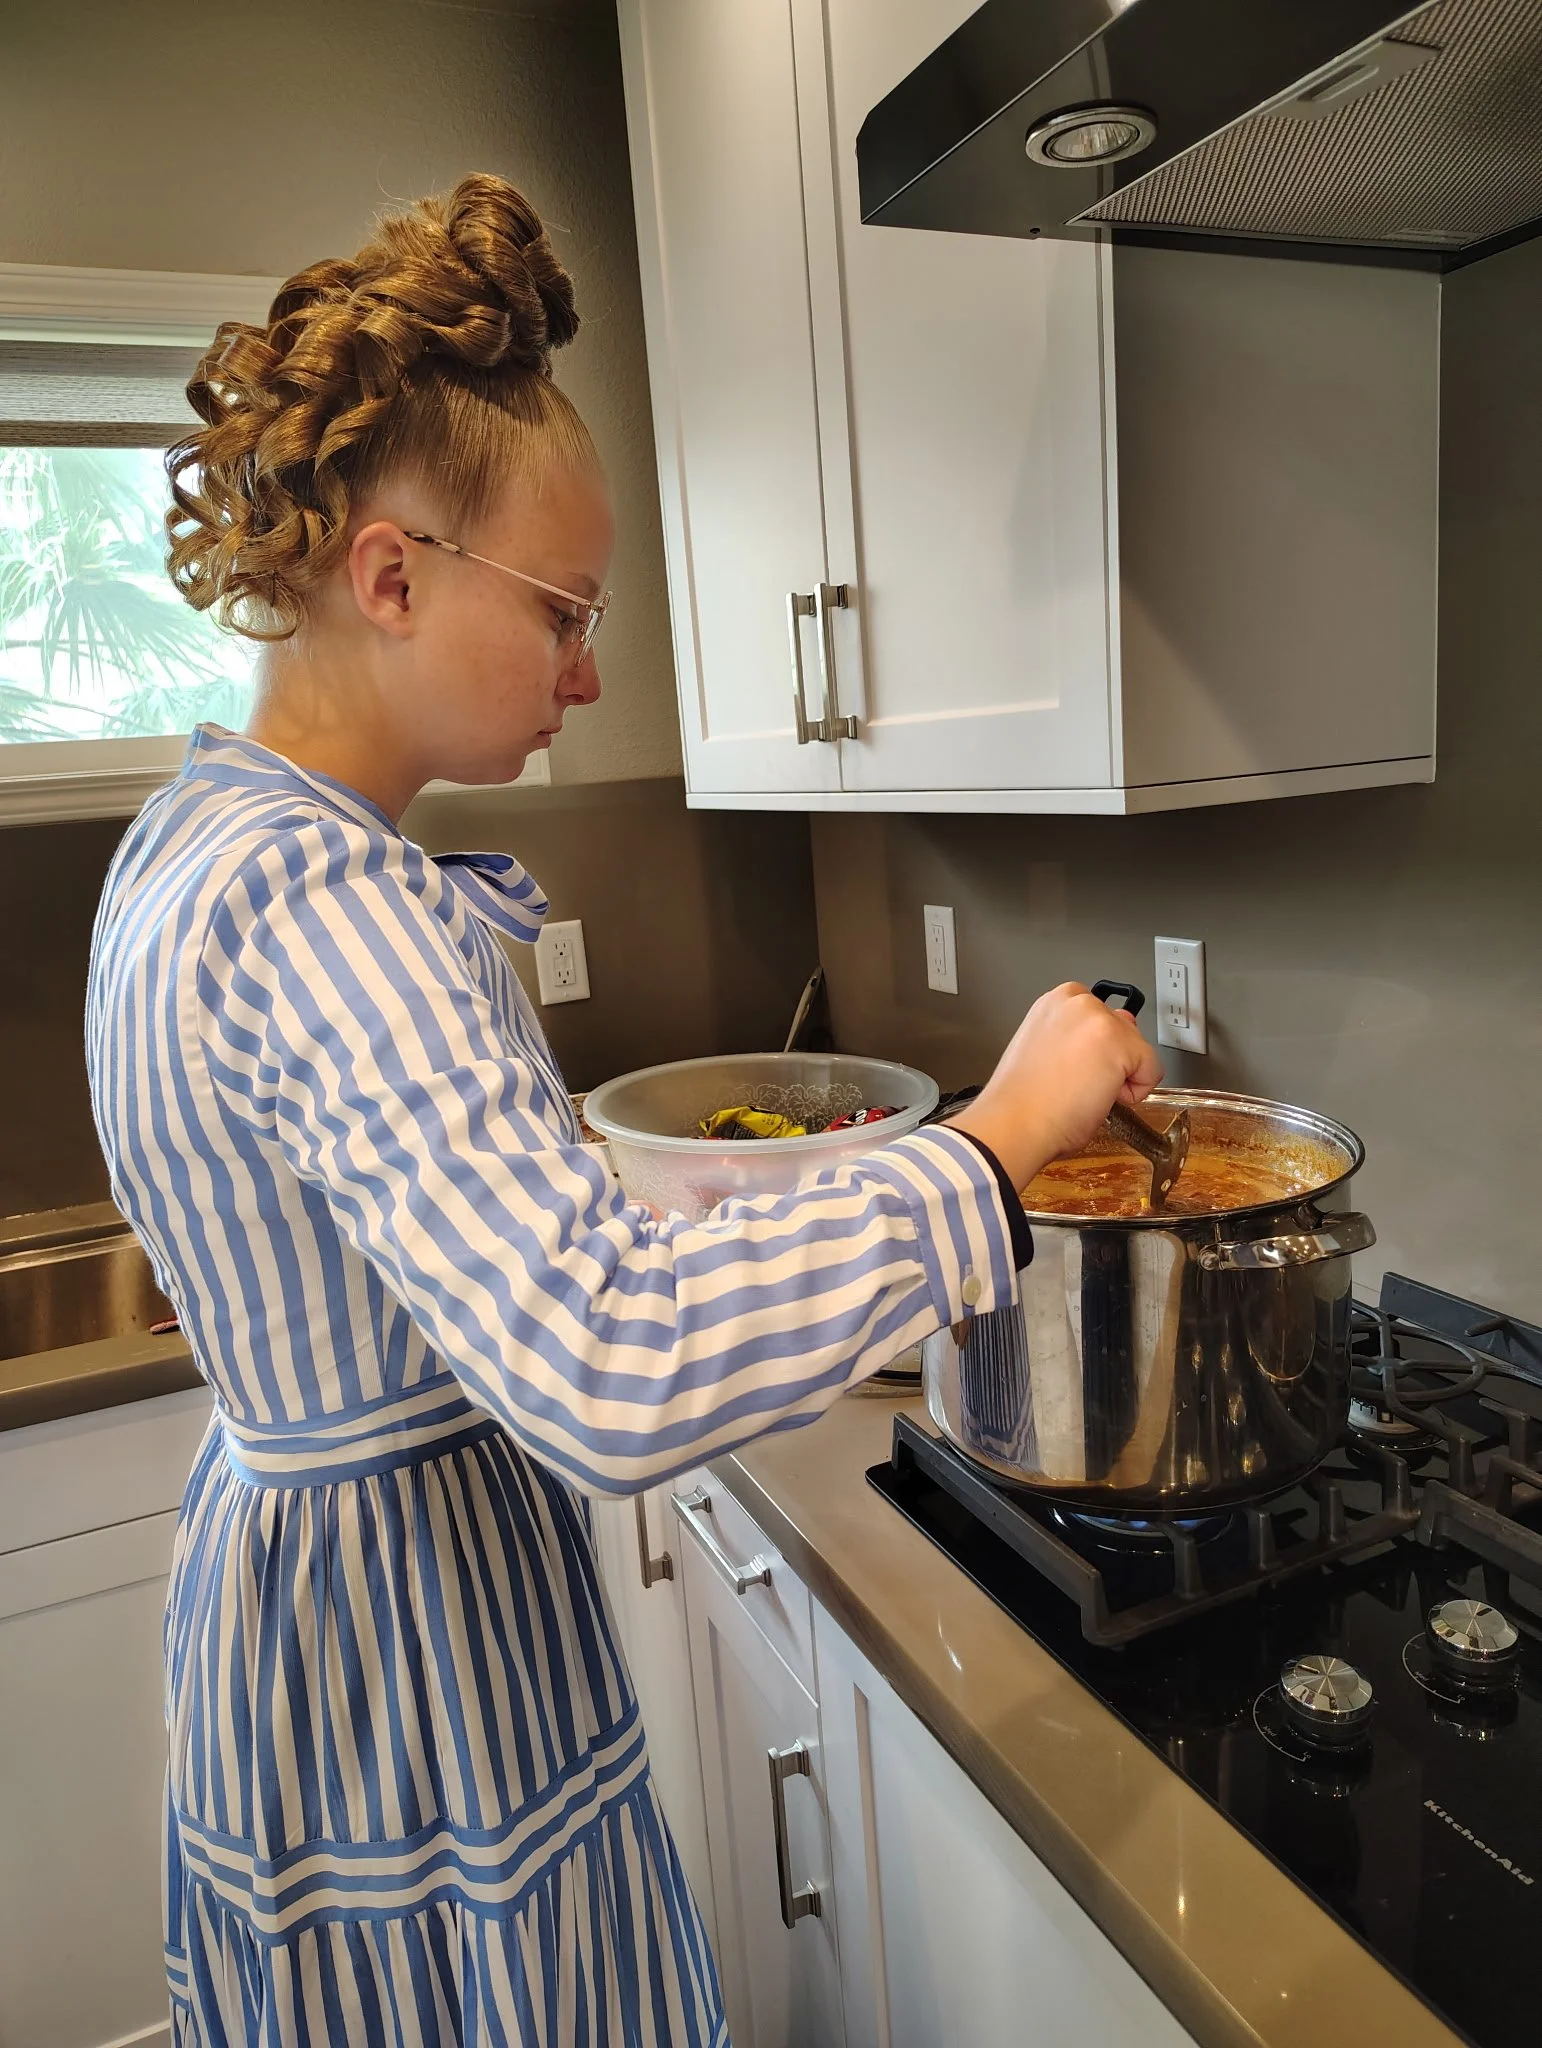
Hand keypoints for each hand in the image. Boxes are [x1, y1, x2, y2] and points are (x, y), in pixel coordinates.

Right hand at [948, 982, 1163, 1189]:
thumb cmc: (1023, 1100)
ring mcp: (1100, 1019)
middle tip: (1077, 1084)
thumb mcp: (1046, 1050)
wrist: (1015, 1123)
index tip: (1078, 1066)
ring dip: (1121, 1076)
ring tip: (1083, 1091)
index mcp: (1056, 1002)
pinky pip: (1151, 1071)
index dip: (1095, 1048)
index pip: (1100, 1016)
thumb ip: (1078, 1037)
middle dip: (1111, 1060)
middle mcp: (1078, 1001)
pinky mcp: (1119, 1042)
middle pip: (1123, 1030)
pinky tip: (1098, 1098)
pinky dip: (1135, 1092)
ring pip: (1138, 1050)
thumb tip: (1112, 1036)